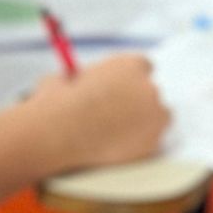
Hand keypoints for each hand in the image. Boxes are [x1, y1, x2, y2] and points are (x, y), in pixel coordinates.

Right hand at [25, 53, 169, 171]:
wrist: (56, 135)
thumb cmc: (55, 105)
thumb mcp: (62, 79)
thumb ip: (79, 78)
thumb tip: (76, 82)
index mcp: (128, 66)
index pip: (142, 66)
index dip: (128, 78)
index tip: (118, 87)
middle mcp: (147, 87)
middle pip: (151, 91)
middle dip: (136, 100)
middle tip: (115, 112)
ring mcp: (154, 116)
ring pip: (156, 117)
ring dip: (141, 122)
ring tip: (114, 132)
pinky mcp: (152, 142)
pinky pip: (150, 141)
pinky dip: (137, 144)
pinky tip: (115, 146)